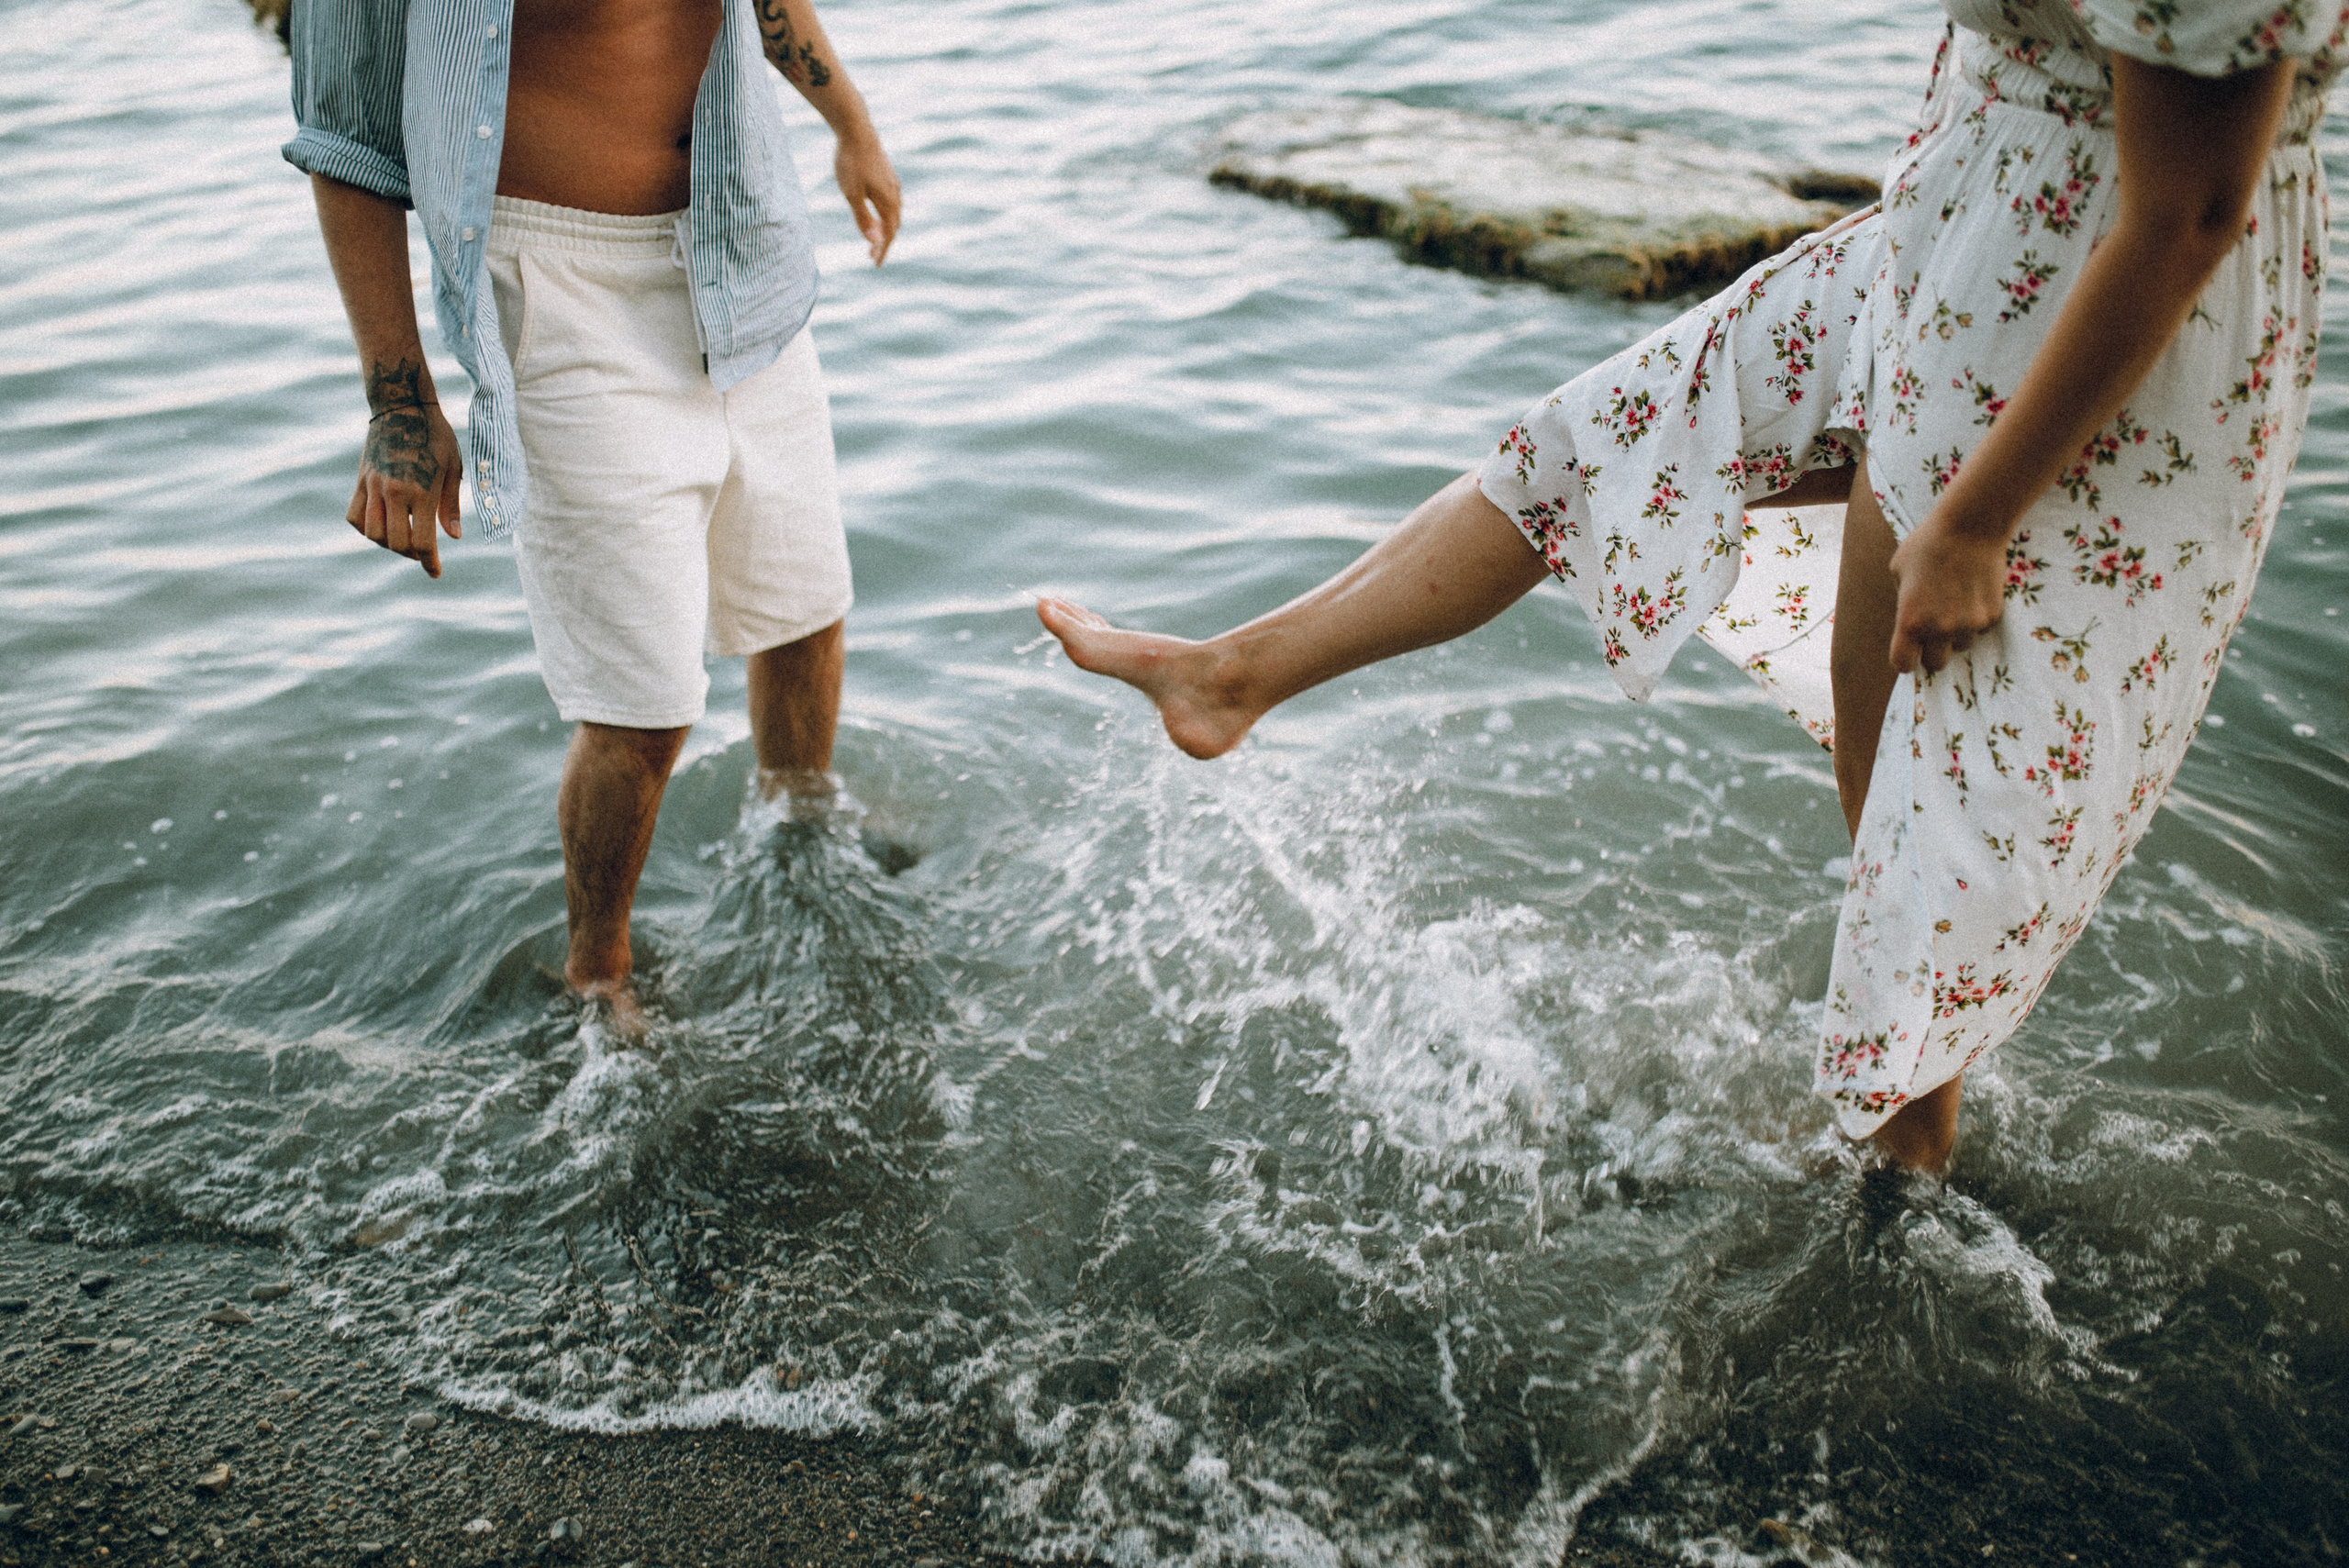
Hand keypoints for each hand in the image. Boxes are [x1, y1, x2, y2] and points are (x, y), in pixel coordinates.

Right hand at [348, 400, 462, 577]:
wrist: (402, 405)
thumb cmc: (436, 435)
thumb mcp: (453, 468)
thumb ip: (451, 505)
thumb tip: (454, 537)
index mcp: (421, 491)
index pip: (423, 541)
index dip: (430, 562)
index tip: (435, 573)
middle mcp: (393, 492)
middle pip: (396, 543)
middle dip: (411, 554)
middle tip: (423, 551)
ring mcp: (372, 486)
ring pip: (372, 533)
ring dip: (388, 544)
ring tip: (404, 538)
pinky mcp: (360, 480)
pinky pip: (354, 515)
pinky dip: (365, 528)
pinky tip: (381, 526)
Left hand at [834, 131, 900, 264]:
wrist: (856, 129)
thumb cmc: (851, 162)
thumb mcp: (852, 193)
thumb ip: (862, 217)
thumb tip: (873, 241)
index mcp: (888, 201)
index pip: (888, 234)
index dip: (882, 251)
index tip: (875, 265)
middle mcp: (895, 194)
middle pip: (894, 225)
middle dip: (885, 242)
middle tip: (873, 256)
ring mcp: (892, 183)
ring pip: (894, 212)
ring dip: (886, 227)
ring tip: (876, 236)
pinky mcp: (887, 174)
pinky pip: (891, 201)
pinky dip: (886, 214)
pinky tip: (877, 211)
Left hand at [1886, 510, 2009, 674]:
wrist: (1971, 526)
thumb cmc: (1927, 544)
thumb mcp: (1898, 572)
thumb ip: (1902, 604)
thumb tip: (1909, 625)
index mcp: (1910, 621)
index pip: (1903, 664)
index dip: (1905, 659)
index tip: (1909, 651)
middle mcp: (1939, 629)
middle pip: (1935, 664)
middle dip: (1931, 652)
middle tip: (1932, 632)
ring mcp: (1969, 624)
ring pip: (1960, 647)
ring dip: (1955, 635)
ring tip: (1953, 605)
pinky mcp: (1992, 616)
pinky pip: (1980, 630)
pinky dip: (1975, 620)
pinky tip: (1971, 594)